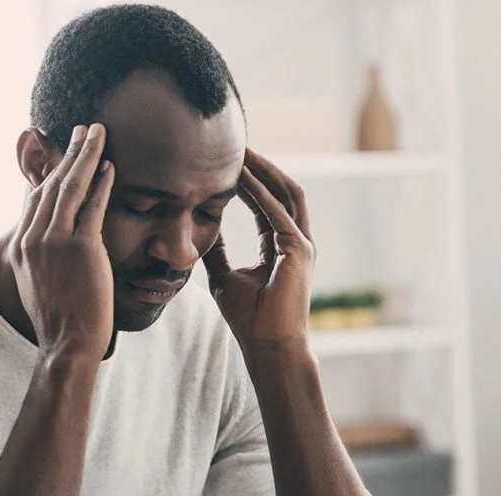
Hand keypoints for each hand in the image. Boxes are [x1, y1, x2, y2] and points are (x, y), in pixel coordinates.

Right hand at [10, 123, 115, 358]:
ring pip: (70, 188)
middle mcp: (33, 239)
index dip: (52, 172)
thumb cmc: (59, 320)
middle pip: (52, 184)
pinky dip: (102, 183)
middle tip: (83, 130)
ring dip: (85, 156)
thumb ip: (39, 258)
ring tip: (98, 134)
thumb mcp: (36, 284)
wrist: (67, 344)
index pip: (36, 198)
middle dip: (69, 153)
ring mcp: (54, 242)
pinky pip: (92, 206)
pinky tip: (110, 166)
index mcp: (21, 246)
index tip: (65, 153)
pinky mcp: (80, 248)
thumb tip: (46, 245)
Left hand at [202, 148, 315, 347]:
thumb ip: (216, 251)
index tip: (228, 162)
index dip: (250, 180)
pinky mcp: (298, 250)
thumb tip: (199, 231)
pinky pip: (278, 211)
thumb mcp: (224, 275)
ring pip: (286, 193)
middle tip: (237, 144)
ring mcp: (301, 244)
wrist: (267, 345)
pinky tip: (241, 177)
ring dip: (264, 170)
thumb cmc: (249, 318)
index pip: (267, 202)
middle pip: (282, 190)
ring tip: (242, 151)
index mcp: (281, 245)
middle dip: (261, 166)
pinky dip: (259, 192)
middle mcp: (297, 240)